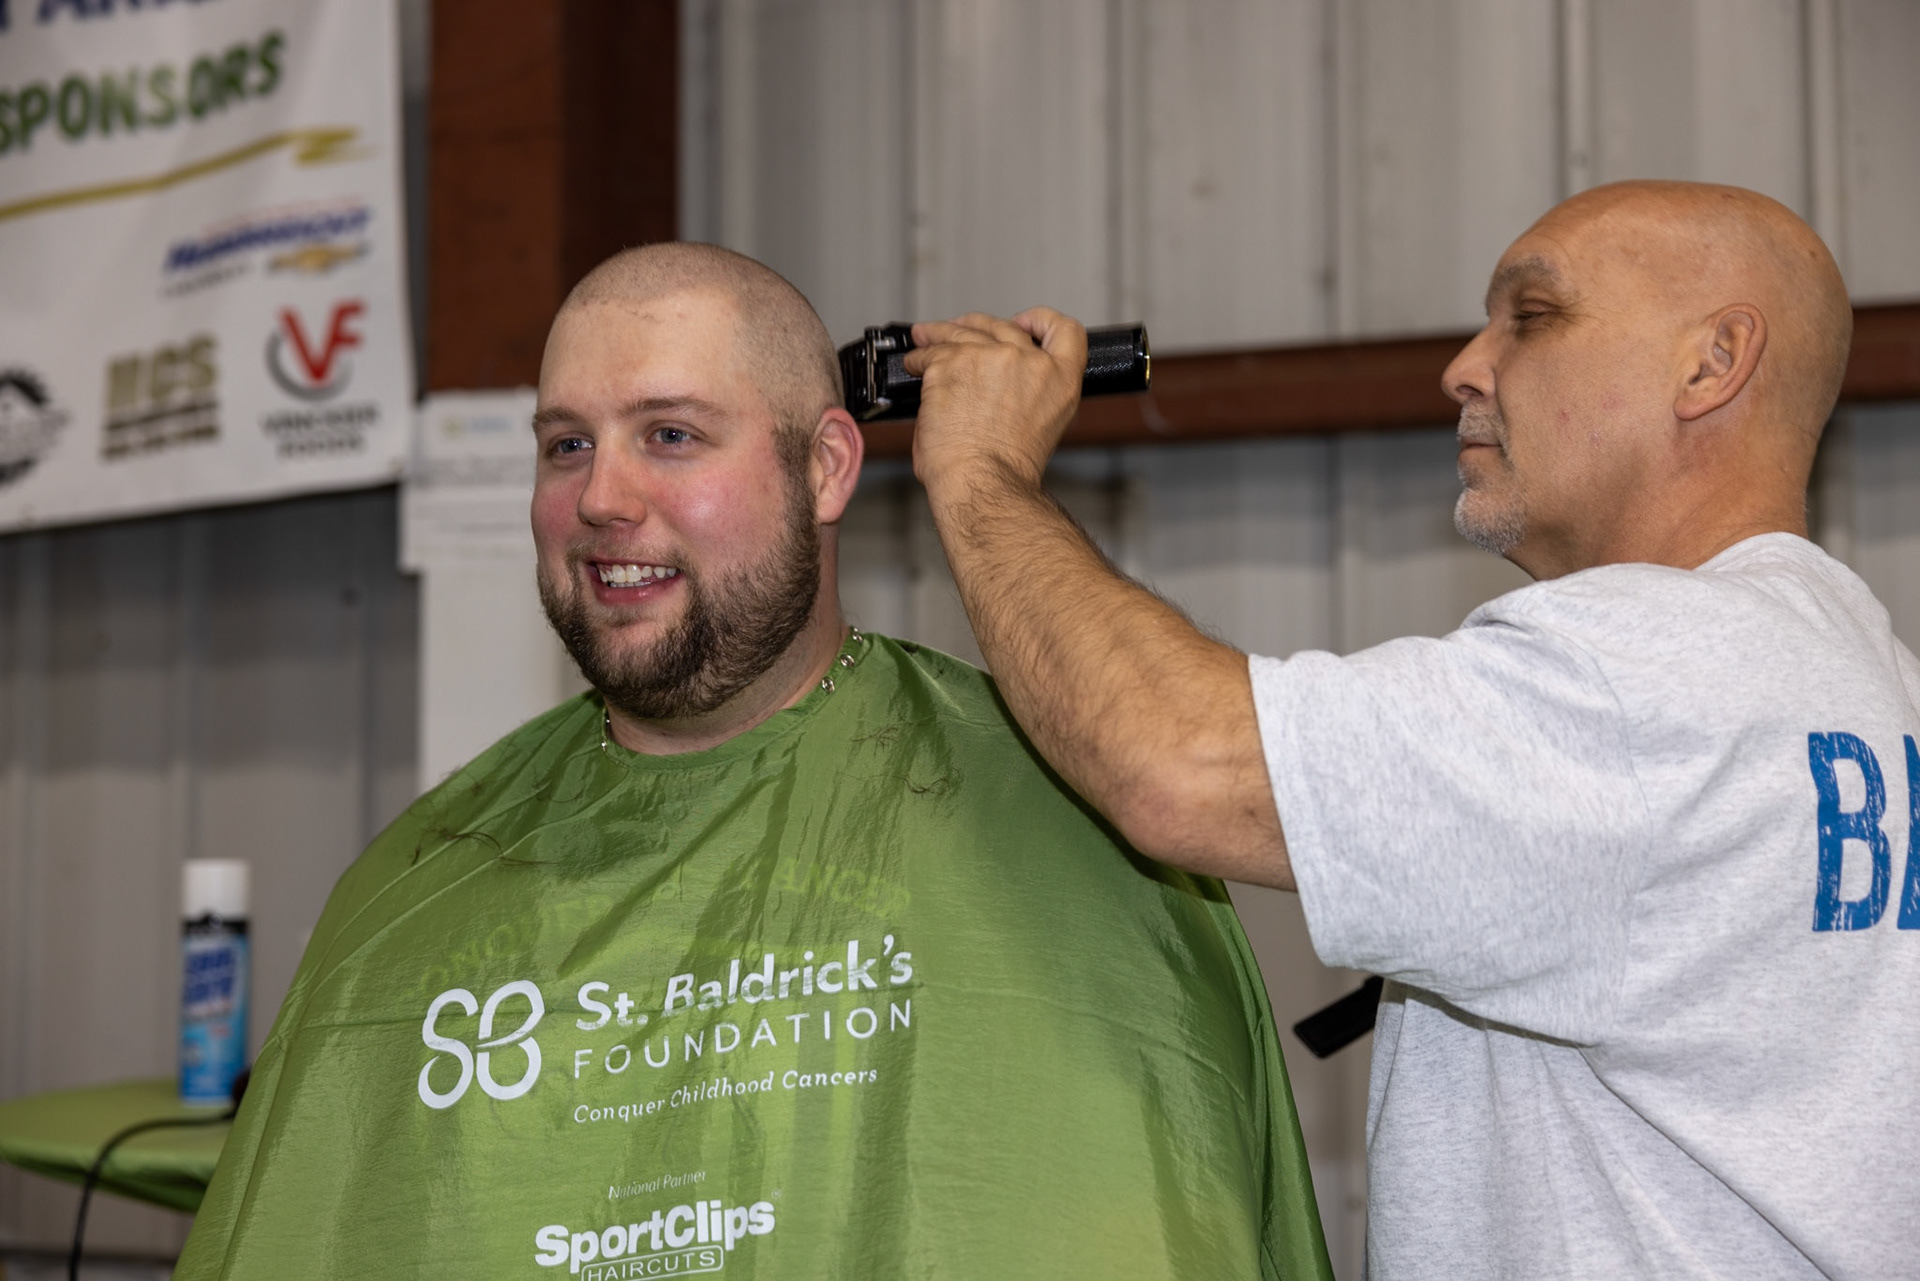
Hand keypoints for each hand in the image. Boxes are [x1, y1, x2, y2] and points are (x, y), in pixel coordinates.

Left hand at [902, 308, 1087, 493]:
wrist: (983, 481)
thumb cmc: (1005, 469)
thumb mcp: (1040, 425)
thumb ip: (1027, 394)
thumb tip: (997, 387)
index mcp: (1059, 379)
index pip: (1064, 330)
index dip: (1040, 320)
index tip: (1022, 322)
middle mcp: (1028, 361)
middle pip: (1001, 325)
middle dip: (976, 326)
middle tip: (958, 331)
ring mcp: (989, 356)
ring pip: (960, 331)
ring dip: (939, 333)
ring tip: (925, 338)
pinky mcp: (952, 361)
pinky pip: (930, 351)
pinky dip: (918, 358)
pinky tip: (914, 366)